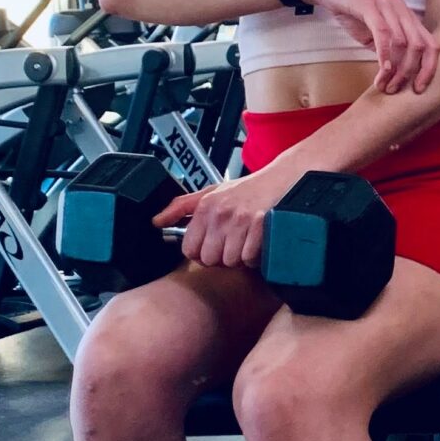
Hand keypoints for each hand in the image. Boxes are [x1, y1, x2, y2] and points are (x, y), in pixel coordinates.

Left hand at [153, 169, 289, 270]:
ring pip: (230, 262)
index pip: (190, 249)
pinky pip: (250, 259)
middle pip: (210, 259)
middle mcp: (221, 214)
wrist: (282, 178)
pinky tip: (258, 243)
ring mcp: (241, 220)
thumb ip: (181, 207)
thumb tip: (157, 221)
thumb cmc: (247, 189)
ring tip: (246, 241)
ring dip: (240, 257)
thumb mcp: (210, 193)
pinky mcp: (261, 227)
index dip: (201, 252)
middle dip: (222, 256)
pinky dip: (255, 257)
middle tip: (232, 242)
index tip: (212, 245)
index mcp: (205, 207)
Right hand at [294, 0, 439, 93]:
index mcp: (408, 18)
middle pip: (420, 46)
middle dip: (410, 73)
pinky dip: (385, 54)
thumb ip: (388, 50)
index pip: (431, 45)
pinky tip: (381, 70)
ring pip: (403, 42)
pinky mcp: (370, 5)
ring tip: (384, 84)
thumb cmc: (353, 12)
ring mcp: (387, 6)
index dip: (429, 69)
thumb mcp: (375, 34)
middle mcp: (402, 11)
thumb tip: (395, 74)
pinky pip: (383, 33)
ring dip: (395, 69)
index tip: (418, 89)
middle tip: (395, 89)